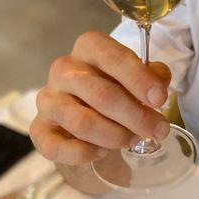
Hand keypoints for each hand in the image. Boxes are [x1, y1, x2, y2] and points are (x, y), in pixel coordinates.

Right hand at [30, 31, 171, 164]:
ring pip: (82, 122)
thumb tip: (157, 92)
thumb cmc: (117, 81)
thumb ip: (153, 75)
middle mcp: (64, 68)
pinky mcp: (38, 127)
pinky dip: (83, 153)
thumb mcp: (139, 71)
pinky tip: (102, 152)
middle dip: (136, 116)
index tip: (160, 99)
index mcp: (90, 45)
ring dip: (114, 135)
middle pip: (102, 94)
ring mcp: (48, 97)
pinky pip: (55, 146)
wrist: (87, 100)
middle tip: (157, 129)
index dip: (140, 80)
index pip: (115, 58)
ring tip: (133, 139)